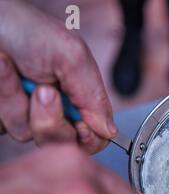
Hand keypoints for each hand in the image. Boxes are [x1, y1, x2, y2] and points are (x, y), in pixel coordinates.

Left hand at [0, 0, 116, 153]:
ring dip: (16, 101)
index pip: (96, 137)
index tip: (75, 118)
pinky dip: (2, 97)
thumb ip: (93, 95)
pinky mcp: (6, 113)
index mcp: (83, 98)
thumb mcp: (71, 56)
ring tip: (13, 70)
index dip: (87, 136)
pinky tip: (3, 75)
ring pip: (26, 134)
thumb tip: (110, 130)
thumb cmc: (28, 29)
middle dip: (49, 118)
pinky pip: (3, 126)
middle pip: (62, 142)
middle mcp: (58, 109)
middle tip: (42, 90)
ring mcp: (29, 113)